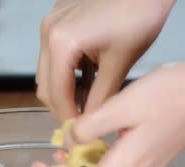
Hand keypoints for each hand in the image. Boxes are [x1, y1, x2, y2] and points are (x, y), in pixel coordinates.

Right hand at [36, 0, 174, 118]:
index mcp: (61, 43)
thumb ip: (102, 98)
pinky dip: (66, 70)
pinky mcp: (58, 17)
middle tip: (84, 120)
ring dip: (64, 89)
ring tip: (88, 99)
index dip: (68, 118)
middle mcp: (48, 32)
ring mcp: (50, 22)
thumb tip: (91, 124)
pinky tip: (87, 75)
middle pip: (45, 85)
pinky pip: (53, 53)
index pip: (56, 95)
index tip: (81, 132)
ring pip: (47, 70)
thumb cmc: (139, 15)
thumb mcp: (120, 63)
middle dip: (63, 106)